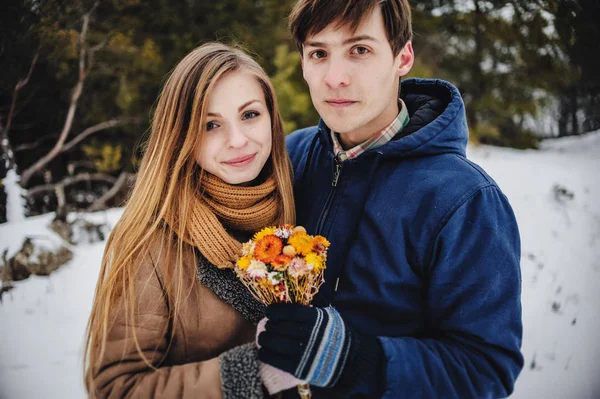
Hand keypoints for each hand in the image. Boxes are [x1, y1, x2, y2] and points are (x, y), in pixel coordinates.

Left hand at [257, 304, 381, 389]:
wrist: (349, 359)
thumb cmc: (336, 333)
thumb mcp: (329, 314)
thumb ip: (313, 305)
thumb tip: (296, 291)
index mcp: (316, 319)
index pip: (289, 311)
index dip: (275, 311)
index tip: (269, 311)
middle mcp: (308, 334)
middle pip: (279, 327)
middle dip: (270, 325)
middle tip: (267, 325)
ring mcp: (303, 352)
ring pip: (274, 342)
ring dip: (265, 339)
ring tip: (264, 337)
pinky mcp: (298, 368)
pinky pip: (275, 359)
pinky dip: (266, 354)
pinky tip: (263, 351)